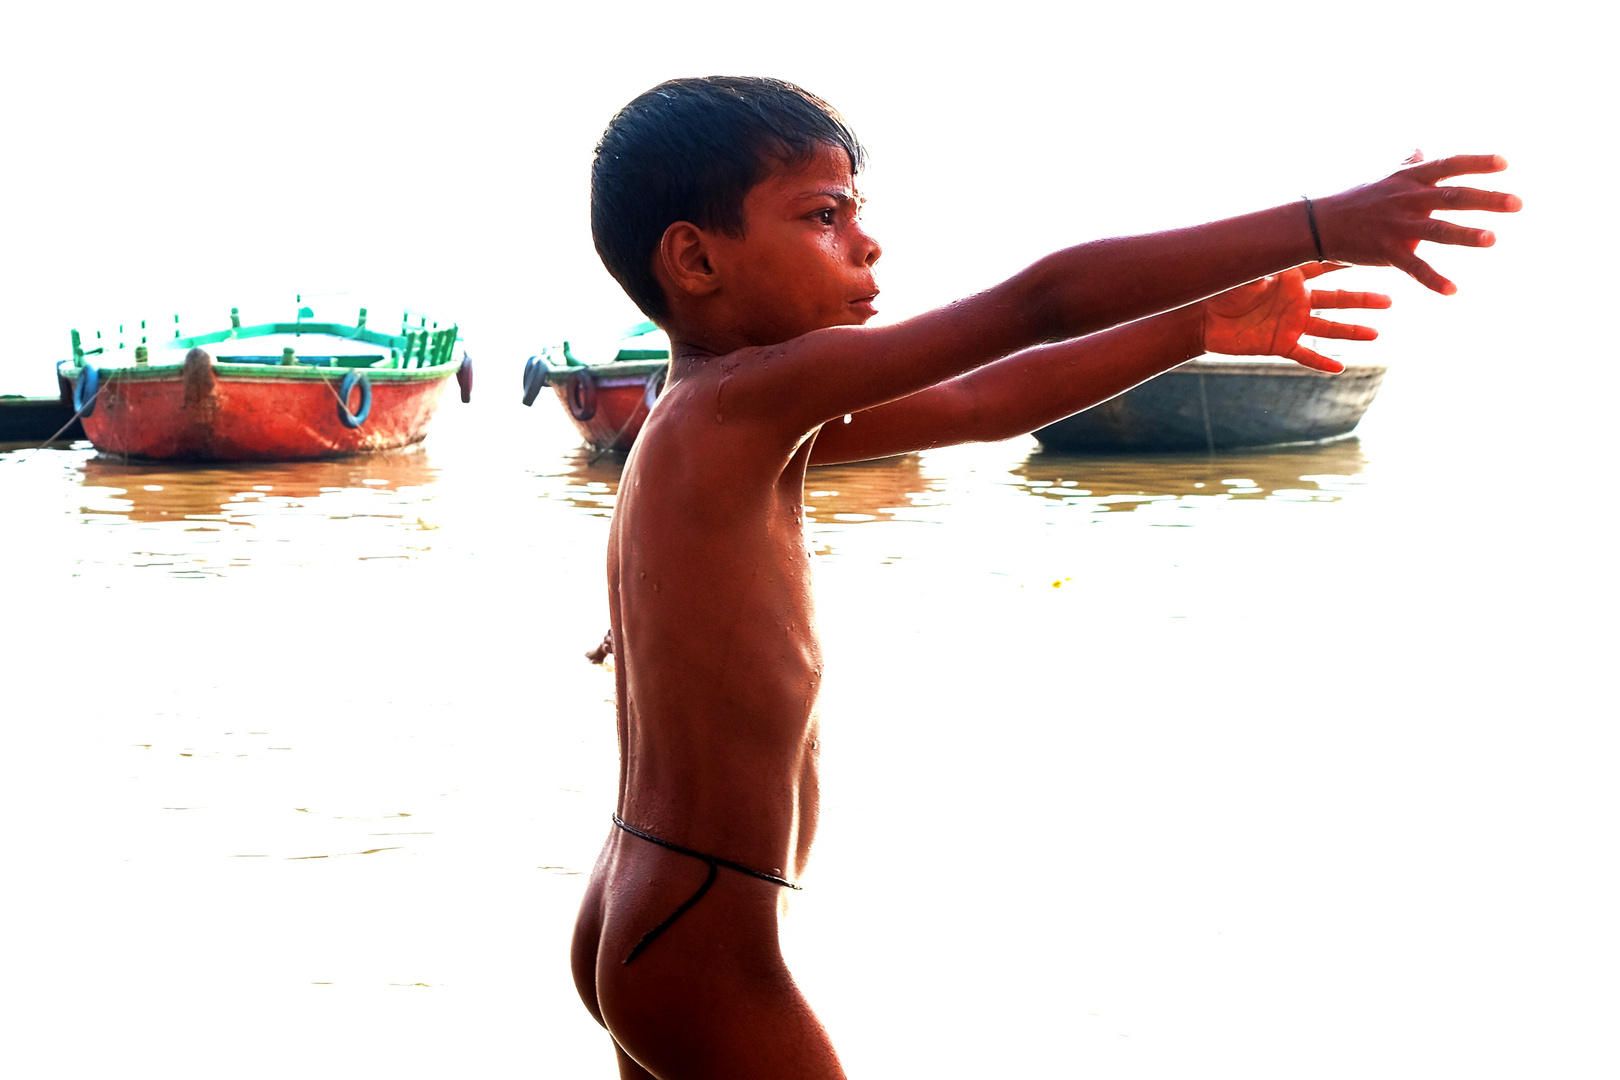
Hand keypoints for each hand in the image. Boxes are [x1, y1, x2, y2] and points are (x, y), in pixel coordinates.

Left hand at [1201, 263, 1390, 373]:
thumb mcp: (1245, 275)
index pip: (1325, 267)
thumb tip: (1280, 254)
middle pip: (1337, 300)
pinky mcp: (1279, 344)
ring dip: (1351, 332)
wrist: (1201, 318)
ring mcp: (1290, 323)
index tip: (1373, 252)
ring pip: (1327, 329)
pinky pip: (1304, 355)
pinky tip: (1340, 368)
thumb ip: (1266, 266)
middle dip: (1363, 301)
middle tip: (1390, 300)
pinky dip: (1321, 362)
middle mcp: (1296, 301)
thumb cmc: (1221, 289)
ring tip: (1376, 334)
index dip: (1347, 261)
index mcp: (1291, 279)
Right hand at [1314, 152, 1521, 295]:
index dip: (1477, 163)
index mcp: (1410, 179)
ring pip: (1438, 230)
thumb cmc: (1355, 198)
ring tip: (1493, 239)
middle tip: (1517, 203)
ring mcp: (1398, 226)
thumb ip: (1407, 164)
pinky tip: (1452, 290)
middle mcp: (1408, 199)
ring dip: (1466, 235)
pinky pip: (1414, 267)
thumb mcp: (1383, 175)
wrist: (1319, 223)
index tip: (1505, 163)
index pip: (1450, 165)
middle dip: (1487, 199)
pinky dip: (1433, 280)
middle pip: (1454, 196)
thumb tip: (1422, 150)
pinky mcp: (1387, 251)